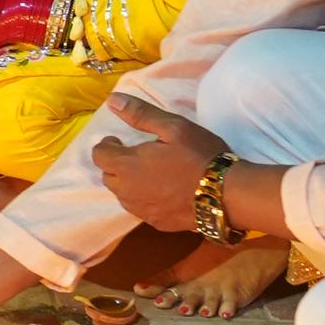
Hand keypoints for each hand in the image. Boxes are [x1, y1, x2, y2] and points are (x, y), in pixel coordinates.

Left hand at [92, 92, 225, 231]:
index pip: (99, 155)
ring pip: (122, 194)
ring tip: (150, 172)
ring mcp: (140, 210)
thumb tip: (111, 101)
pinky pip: (140, 208)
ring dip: (128, 182)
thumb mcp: (173, 127)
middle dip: (116, 163)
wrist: (225, 194)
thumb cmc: (199, 155)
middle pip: (108, 176)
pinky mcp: (155, 223)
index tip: (121, 140)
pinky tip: (163, 191)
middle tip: (137, 155)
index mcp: (127, 166)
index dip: (107, 145)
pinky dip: (144, 198)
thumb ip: (140, 114)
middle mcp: (127, 191)